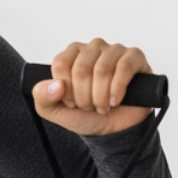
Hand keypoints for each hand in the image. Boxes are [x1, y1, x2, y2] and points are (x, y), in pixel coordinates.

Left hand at [32, 38, 153, 135]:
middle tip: (89, 107)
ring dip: (101, 96)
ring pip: (102, 70)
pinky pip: (124, 68)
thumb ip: (43, 97)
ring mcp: (114, 51)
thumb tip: (55, 85)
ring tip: (103, 106)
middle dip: (84, 96)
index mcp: (71, 55)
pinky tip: (115, 101)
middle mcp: (92, 48)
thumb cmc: (84, 114)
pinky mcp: (134, 58)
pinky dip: (117, 89)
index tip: (71, 102)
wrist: (112, 129)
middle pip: (81, 69)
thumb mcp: (54, 110)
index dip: (65, 89)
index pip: (61, 64)